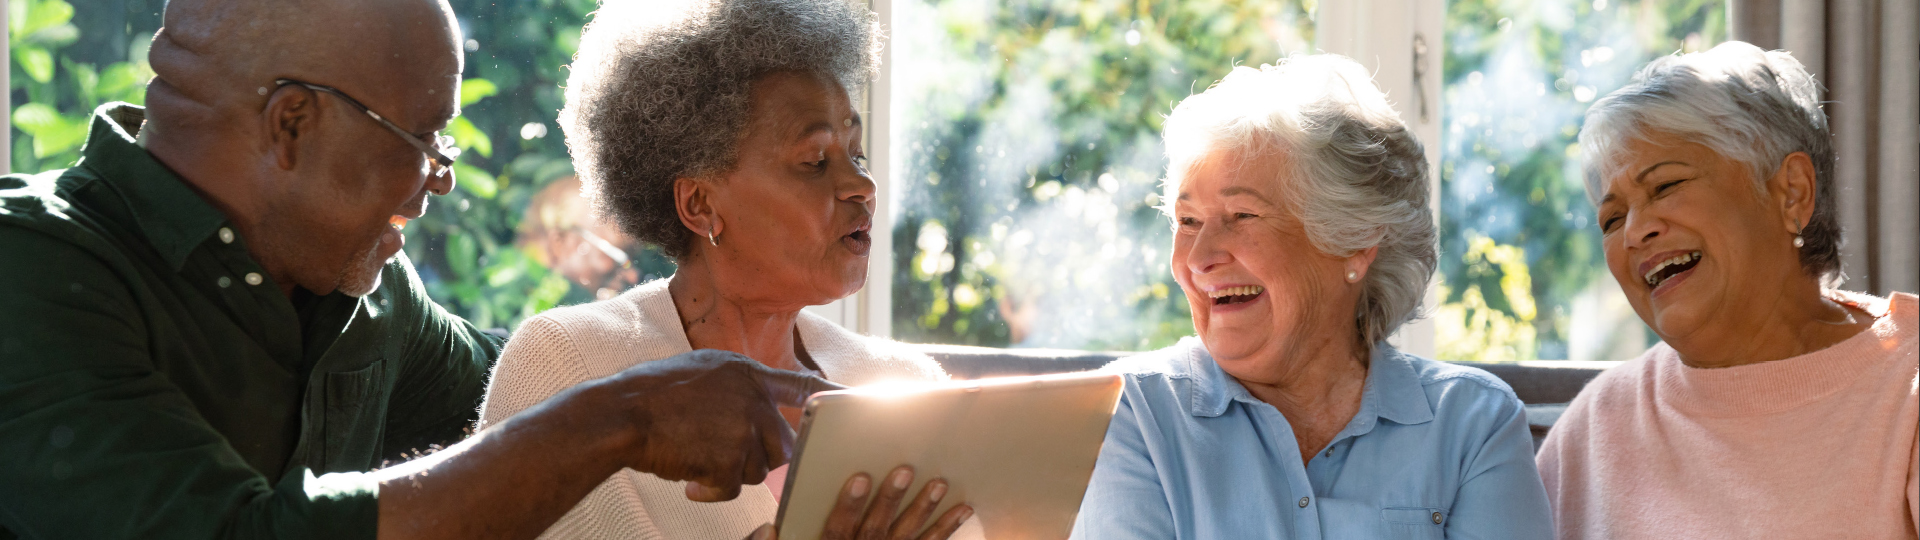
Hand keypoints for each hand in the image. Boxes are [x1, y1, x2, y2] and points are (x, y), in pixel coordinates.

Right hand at [574, 349, 843, 501]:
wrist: (621, 414)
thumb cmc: (651, 394)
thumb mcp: (701, 370)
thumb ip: (736, 383)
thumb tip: (759, 404)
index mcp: (746, 372)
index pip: (800, 385)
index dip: (828, 396)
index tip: (850, 403)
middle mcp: (753, 398)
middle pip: (782, 444)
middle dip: (758, 457)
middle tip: (722, 455)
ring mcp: (743, 428)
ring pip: (758, 469)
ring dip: (729, 473)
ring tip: (695, 459)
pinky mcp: (729, 459)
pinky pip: (731, 488)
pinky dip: (709, 491)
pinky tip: (688, 480)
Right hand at [747, 466, 972, 539]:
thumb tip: (769, 528)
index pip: (836, 533)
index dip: (848, 507)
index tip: (859, 477)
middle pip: (876, 534)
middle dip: (891, 501)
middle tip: (906, 470)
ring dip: (926, 514)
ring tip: (941, 485)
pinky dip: (944, 532)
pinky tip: (962, 511)